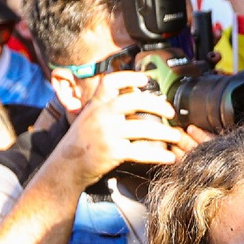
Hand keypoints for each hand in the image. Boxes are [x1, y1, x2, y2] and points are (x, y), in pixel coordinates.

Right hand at [37, 74, 200, 195]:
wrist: (66, 167)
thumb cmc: (81, 142)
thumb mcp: (88, 117)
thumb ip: (106, 107)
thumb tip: (133, 95)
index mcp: (96, 104)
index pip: (111, 81)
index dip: (130, 77)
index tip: (146, 80)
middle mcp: (101, 115)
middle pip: (135, 101)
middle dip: (158, 105)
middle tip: (170, 112)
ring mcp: (107, 133)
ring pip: (143, 128)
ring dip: (165, 133)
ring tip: (176, 136)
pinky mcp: (113, 152)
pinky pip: (142, 151)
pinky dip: (159, 155)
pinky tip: (169, 157)